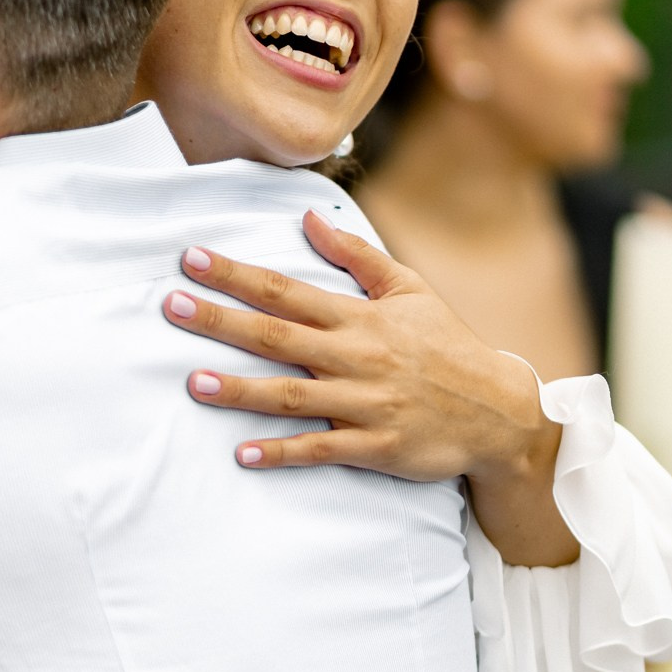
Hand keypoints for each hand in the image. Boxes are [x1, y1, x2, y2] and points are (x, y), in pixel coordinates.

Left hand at [163, 210, 576, 567]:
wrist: (499, 410)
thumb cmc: (447, 346)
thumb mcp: (410, 290)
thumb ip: (356, 255)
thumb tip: (309, 218)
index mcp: (360, 316)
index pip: (286, 289)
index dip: (237, 274)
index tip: (192, 260)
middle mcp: (356, 356)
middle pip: (277, 335)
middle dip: (221, 320)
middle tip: (172, 306)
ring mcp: (365, 402)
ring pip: (291, 394)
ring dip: (241, 389)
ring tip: (194, 383)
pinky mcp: (375, 445)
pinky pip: (321, 448)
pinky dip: (282, 452)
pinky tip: (243, 453)